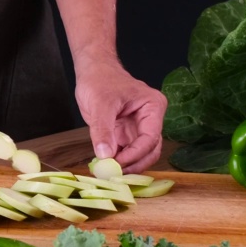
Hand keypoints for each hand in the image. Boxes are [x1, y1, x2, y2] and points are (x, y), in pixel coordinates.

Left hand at [75, 58, 166, 173]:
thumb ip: (103, 130)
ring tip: (107, 171)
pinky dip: (118, 162)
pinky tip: (105, 167)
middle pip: (150, 150)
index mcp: (153, 107)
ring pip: (140, 155)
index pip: (150, 138)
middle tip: (114, 174)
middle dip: (134, 164)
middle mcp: (150, 120)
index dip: (135, 154)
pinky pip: (126, 153)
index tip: (118, 164)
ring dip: (126, 166)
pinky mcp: (126, 135)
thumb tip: (106, 155)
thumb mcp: (100, 104)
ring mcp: (138, 129)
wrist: (92, 72)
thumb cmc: (100, 80)